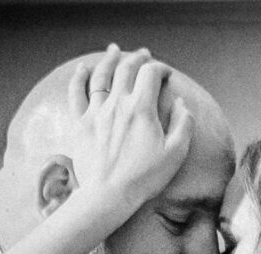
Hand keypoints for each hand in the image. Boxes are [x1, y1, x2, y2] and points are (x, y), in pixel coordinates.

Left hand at [67, 44, 192, 215]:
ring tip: (114, 49)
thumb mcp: (175, 153)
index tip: (166, 74)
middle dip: (137, 58)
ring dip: (109, 59)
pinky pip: (76, 94)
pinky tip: (83, 69)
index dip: (160, 68)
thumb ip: (184, 124)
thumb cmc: (144, 178)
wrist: (108, 196)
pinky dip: (79, 77)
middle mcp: (117, 103)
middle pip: (126, 69)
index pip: (150, 73)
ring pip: (100, 75)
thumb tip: (182, 103)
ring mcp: (96, 112)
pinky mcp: (80, 124)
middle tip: (143, 55)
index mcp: (141, 108)